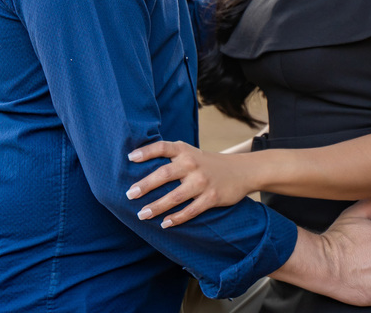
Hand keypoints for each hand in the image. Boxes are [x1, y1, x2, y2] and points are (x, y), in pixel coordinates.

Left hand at [126, 141, 253, 226]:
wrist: (241, 171)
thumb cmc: (206, 163)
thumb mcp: (190, 153)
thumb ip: (171, 157)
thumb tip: (137, 164)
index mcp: (184, 151)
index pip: (162, 147)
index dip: (145, 151)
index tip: (130, 158)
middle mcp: (192, 164)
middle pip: (164, 174)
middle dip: (145, 185)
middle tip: (129, 194)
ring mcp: (202, 181)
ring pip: (175, 197)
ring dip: (156, 207)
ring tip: (142, 214)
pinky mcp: (212, 197)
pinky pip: (190, 211)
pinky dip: (176, 218)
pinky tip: (164, 223)